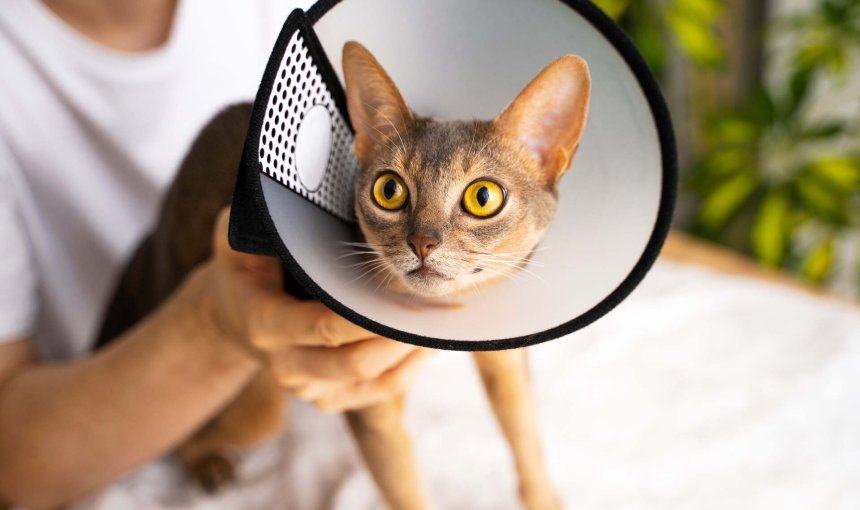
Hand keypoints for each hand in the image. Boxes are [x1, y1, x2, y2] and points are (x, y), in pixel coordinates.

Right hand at [192, 208, 431, 411]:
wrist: (234, 314)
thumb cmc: (248, 265)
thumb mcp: (239, 237)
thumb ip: (266, 221)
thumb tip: (298, 187)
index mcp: (264, 323)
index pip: (321, 326)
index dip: (365, 315)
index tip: (406, 289)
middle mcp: (285, 364)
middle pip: (354, 361)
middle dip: (400, 333)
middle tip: (438, 305)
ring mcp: (309, 388)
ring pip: (373, 379)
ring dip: (412, 350)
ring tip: (443, 318)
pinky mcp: (332, 397)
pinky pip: (382, 389)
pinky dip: (411, 366)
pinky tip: (432, 340)